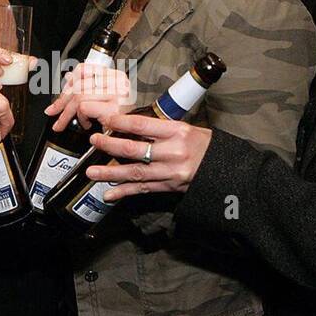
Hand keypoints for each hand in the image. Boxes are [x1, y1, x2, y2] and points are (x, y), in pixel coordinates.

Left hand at [44, 63, 133, 131]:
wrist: (140, 133)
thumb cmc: (123, 117)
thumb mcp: (106, 97)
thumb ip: (88, 85)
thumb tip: (69, 77)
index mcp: (116, 75)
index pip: (84, 69)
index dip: (68, 83)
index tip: (62, 95)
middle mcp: (118, 82)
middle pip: (79, 84)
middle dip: (61, 100)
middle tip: (53, 111)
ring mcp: (117, 95)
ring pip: (79, 96)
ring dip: (68, 112)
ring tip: (67, 122)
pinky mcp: (113, 110)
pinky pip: (84, 108)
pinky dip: (81, 118)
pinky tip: (86, 124)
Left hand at [81, 111, 212, 200]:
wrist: (224, 167)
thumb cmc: (203, 144)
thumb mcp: (185, 128)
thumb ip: (159, 129)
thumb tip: (129, 126)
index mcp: (177, 132)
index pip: (142, 126)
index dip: (121, 123)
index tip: (105, 120)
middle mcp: (173, 152)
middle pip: (135, 150)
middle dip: (110, 146)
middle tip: (94, 142)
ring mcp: (170, 172)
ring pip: (135, 172)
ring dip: (111, 173)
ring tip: (92, 173)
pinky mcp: (169, 187)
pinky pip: (143, 189)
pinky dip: (124, 192)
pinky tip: (109, 194)